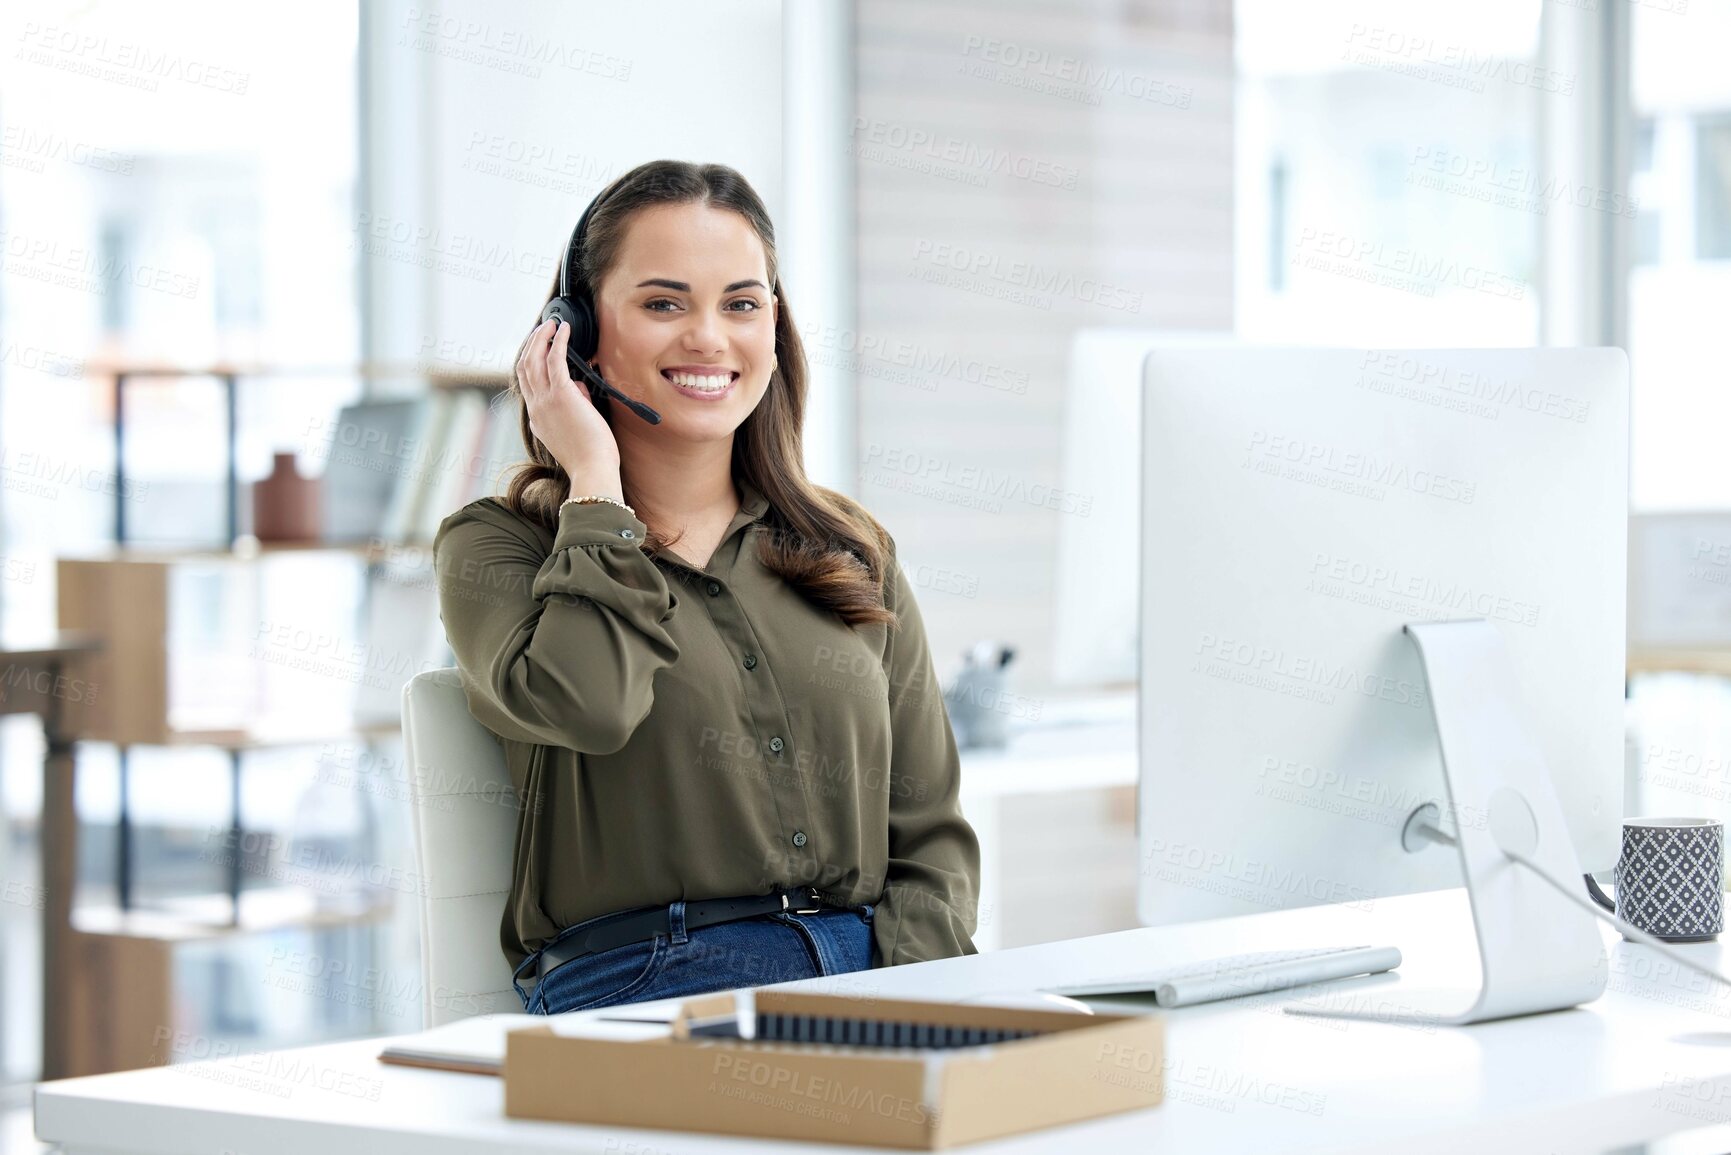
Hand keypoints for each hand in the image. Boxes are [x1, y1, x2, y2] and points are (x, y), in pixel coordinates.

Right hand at [517, 317, 621, 486]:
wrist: (592, 470)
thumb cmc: (591, 455)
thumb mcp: (575, 429)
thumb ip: (574, 405)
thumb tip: (579, 386)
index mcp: (537, 419)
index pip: (526, 384)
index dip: (530, 362)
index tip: (539, 348)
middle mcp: (536, 407)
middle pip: (524, 366)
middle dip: (531, 344)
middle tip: (542, 329)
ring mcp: (545, 400)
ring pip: (533, 359)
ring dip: (541, 337)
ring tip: (551, 324)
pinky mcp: (561, 395)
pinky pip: (554, 359)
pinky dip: (557, 341)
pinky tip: (563, 329)